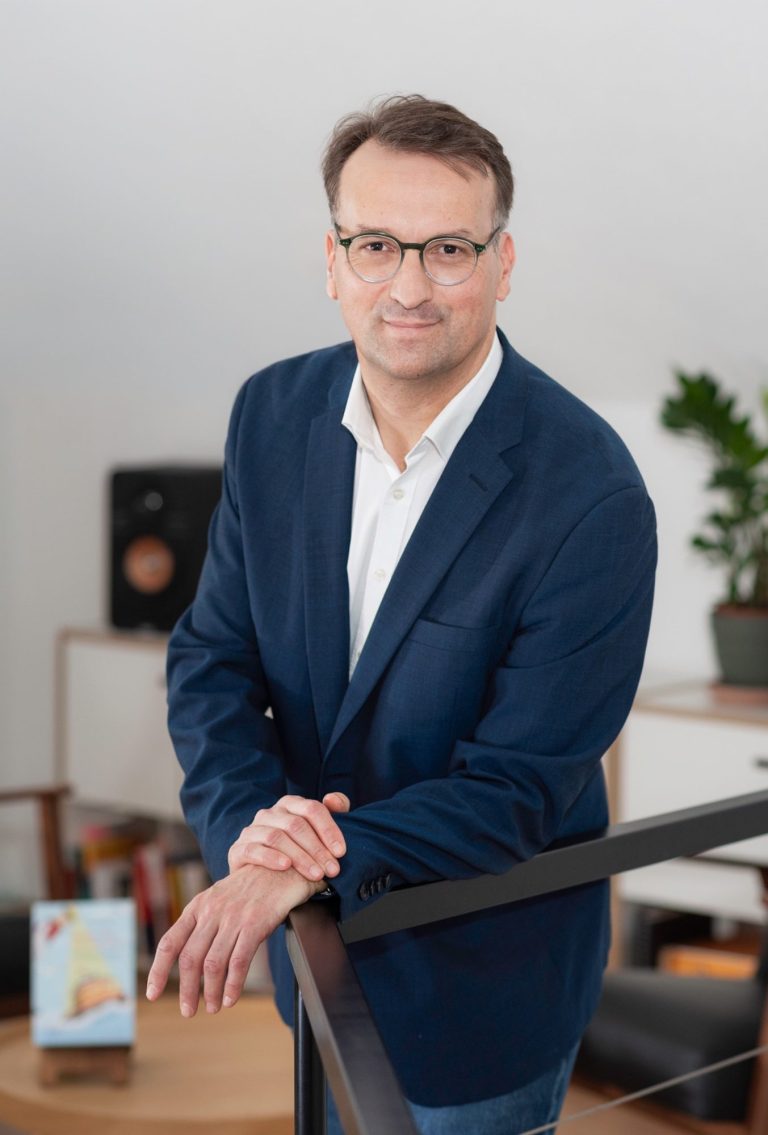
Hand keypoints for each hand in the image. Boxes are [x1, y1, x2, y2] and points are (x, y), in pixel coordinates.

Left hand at [145, 864, 322, 1015]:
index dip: (158, 971)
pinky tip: (230, 998)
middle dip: (187, 990)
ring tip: (213, 1007)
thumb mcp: (219, 899)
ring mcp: (233, 917)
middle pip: (190, 958)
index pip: (170, 942)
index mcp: (198, 906)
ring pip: (213, 964)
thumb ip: (203, 924)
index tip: (152, 994)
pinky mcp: (255, 923)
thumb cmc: (251, 888)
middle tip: (189, 1011)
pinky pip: (239, 961)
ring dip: (210, 992)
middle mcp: (211, 911)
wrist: (283, 867)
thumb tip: (190, 962)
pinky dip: (232, 985)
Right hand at [227, 792, 349, 882]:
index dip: (329, 829)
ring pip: (277, 837)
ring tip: (316, 874)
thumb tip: (333, 800)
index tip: (341, 852)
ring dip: (300, 857)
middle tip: (332, 869)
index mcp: (290, 804)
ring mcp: (252, 830)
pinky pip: (253, 850)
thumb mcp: (316, 834)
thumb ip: (331, 815)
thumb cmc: (297, 853)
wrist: (262, 881)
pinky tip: (285, 867)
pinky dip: (271, 857)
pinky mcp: (238, 849)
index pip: (312, 809)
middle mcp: (269, 813)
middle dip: (318, 849)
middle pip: (296, 825)